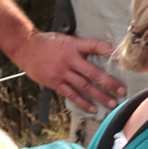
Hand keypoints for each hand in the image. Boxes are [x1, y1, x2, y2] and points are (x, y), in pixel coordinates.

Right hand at [11, 28, 125, 109]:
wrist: (25, 46)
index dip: (108, 50)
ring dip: (100, 96)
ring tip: (112, 103)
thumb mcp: (65, 39)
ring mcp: (62, 72)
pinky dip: (83, 103)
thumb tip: (96, 54)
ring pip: (85, 86)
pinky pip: (71, 94)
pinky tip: (92, 109)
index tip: (121, 57)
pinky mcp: (55, 82)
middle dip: (109, 83)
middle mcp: (70, 59)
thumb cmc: (47, 42)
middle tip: (122, 91)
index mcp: (74, 45)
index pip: (94, 46)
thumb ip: (79, 47)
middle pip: (93, 73)